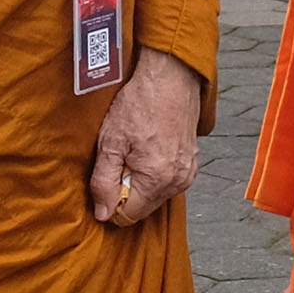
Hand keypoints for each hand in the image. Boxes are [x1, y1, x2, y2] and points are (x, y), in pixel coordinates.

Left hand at [89, 48, 199, 227]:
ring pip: (154, 195)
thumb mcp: (110, 142)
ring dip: (139, 181)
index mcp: (157, 179)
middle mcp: (177, 182)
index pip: (127, 216)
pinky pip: (166, 182)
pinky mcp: (191, 163)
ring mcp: (187, 173)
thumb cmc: (141, 102)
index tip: (106, 176)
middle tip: (119, 158)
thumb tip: (102, 213)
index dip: (110, 201)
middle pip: (142, 208)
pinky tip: (148, 148)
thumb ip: (103, 182)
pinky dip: (154, 173)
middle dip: (125, 191)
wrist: (170, 76)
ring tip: (134, 150)